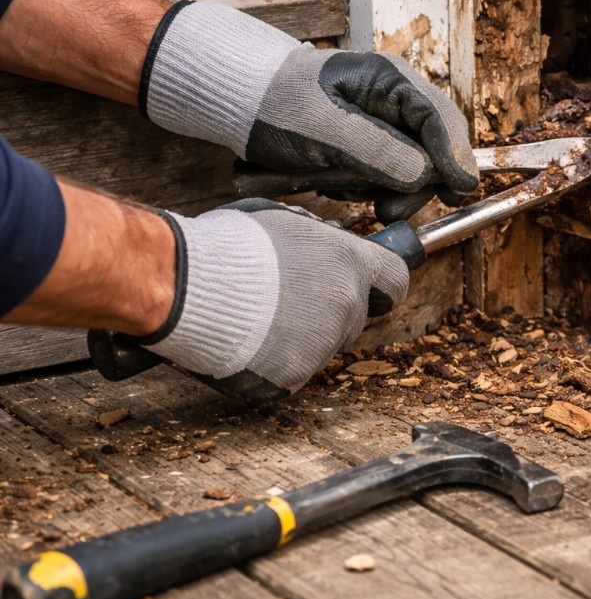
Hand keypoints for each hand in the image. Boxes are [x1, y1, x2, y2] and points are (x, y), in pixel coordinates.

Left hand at [141, 1, 478, 205]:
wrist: (238, 106)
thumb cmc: (274, 107)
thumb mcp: (322, 129)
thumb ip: (376, 149)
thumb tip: (425, 175)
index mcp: (389, 79)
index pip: (440, 119)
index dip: (454, 157)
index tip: (458, 191)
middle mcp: (396, 99)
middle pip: (436, 148)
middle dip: (416, 183)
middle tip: (388, 212)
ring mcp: (385, 123)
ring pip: (413, 168)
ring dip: (386, 188)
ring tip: (341, 189)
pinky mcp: (371, 145)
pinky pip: (388, 175)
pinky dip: (368, 187)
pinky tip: (336, 184)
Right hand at [142, 199, 408, 392]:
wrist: (188, 286)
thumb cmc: (229, 245)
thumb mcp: (284, 223)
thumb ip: (317, 242)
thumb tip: (326, 246)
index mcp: (350, 263)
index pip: (394, 280)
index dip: (381, 286)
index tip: (372, 289)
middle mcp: (346, 304)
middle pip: (355, 317)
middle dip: (330, 312)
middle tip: (288, 302)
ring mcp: (324, 343)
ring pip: (324, 346)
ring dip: (301, 336)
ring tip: (256, 319)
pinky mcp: (296, 374)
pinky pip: (293, 370)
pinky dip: (275, 361)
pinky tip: (246, 342)